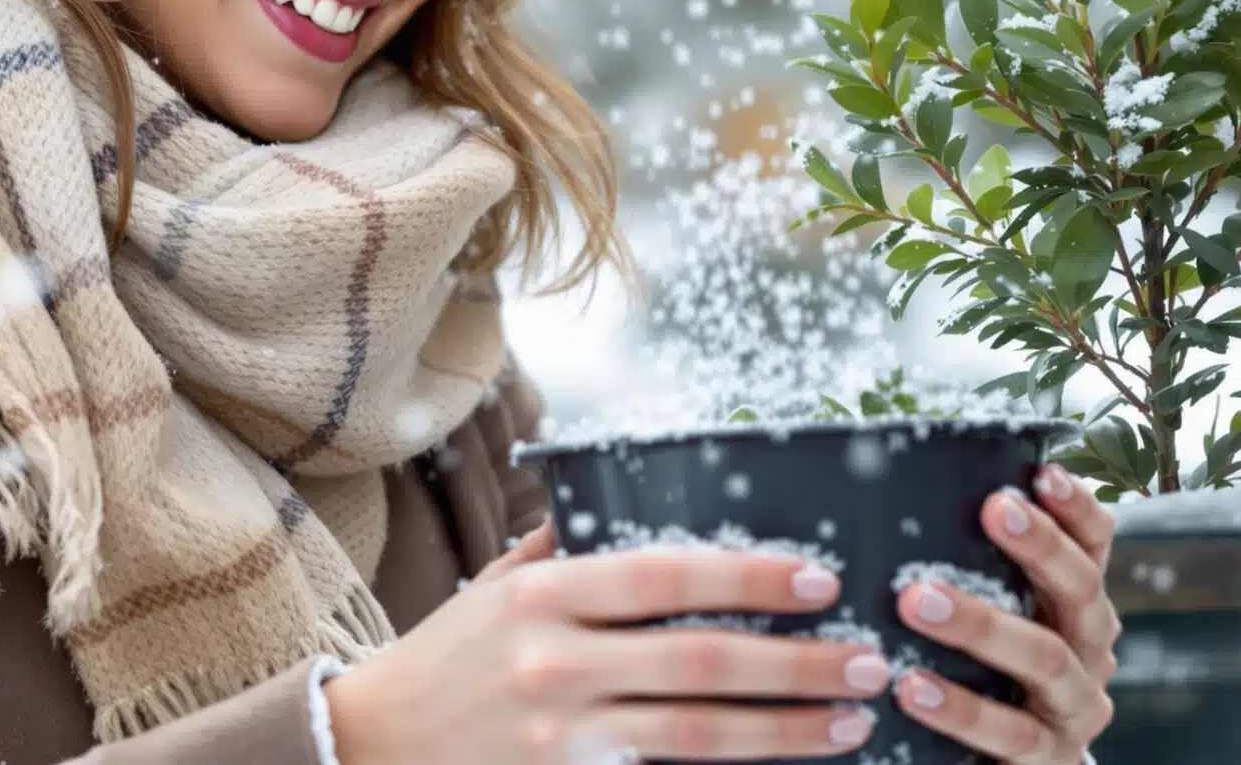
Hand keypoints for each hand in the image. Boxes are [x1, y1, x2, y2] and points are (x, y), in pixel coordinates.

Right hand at [326, 523, 893, 762]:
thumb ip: (566, 548)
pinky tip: (783, 762)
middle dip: (796, 662)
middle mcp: (553, 663)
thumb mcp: (498, 585)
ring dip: (785, 729)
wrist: (373, 745)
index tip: (817, 577)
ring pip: (697, 733)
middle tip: (867, 661)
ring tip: (849, 720)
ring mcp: (562, 735)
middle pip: (700, 661)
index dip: (746, 576)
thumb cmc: (446, 656)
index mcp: (542, 595)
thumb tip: (635, 501)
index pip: (664, 576)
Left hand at [891, 462, 1121, 763]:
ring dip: (982, 625)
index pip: (1096, 547)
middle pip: (1082, 591)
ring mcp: (1074, 709)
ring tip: (917, 600)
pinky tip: (912, 688)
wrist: (1015, 764)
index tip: (1043, 473)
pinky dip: (959, 709)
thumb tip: (907, 491)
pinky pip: (1009, 733)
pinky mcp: (1047, 760)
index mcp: (1079, 606)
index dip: (1077, 510)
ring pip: (1046, 659)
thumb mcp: (1003, 614)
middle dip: (1040, 547)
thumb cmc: (993, 672)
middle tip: (991, 509)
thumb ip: (977, 568)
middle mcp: (1090, 652)